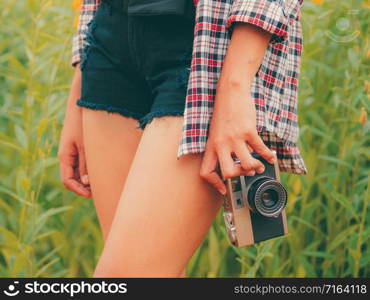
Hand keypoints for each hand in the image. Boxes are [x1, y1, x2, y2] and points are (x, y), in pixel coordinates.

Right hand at [57, 65, 90, 197]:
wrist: (83, 105)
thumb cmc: (84, 124)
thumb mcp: (87, 147)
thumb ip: (85, 165)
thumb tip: (86, 183)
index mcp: (65, 156)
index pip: (67, 180)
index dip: (77, 190)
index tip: (90, 194)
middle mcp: (67, 156)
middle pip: (72, 178)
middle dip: (84, 187)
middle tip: (99, 191)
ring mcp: (72, 152)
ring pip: (77, 172)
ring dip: (87, 179)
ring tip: (103, 183)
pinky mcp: (79, 147)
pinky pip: (82, 164)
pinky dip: (89, 170)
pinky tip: (102, 171)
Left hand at [199, 80, 275, 194]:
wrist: (230, 92)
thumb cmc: (223, 112)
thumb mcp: (215, 132)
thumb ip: (220, 147)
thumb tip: (232, 162)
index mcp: (211, 146)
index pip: (206, 172)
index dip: (214, 184)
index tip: (224, 189)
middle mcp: (221, 144)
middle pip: (228, 173)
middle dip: (239, 177)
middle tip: (246, 173)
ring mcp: (234, 138)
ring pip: (246, 165)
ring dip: (256, 167)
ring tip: (260, 166)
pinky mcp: (247, 131)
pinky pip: (260, 149)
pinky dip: (268, 155)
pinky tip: (271, 156)